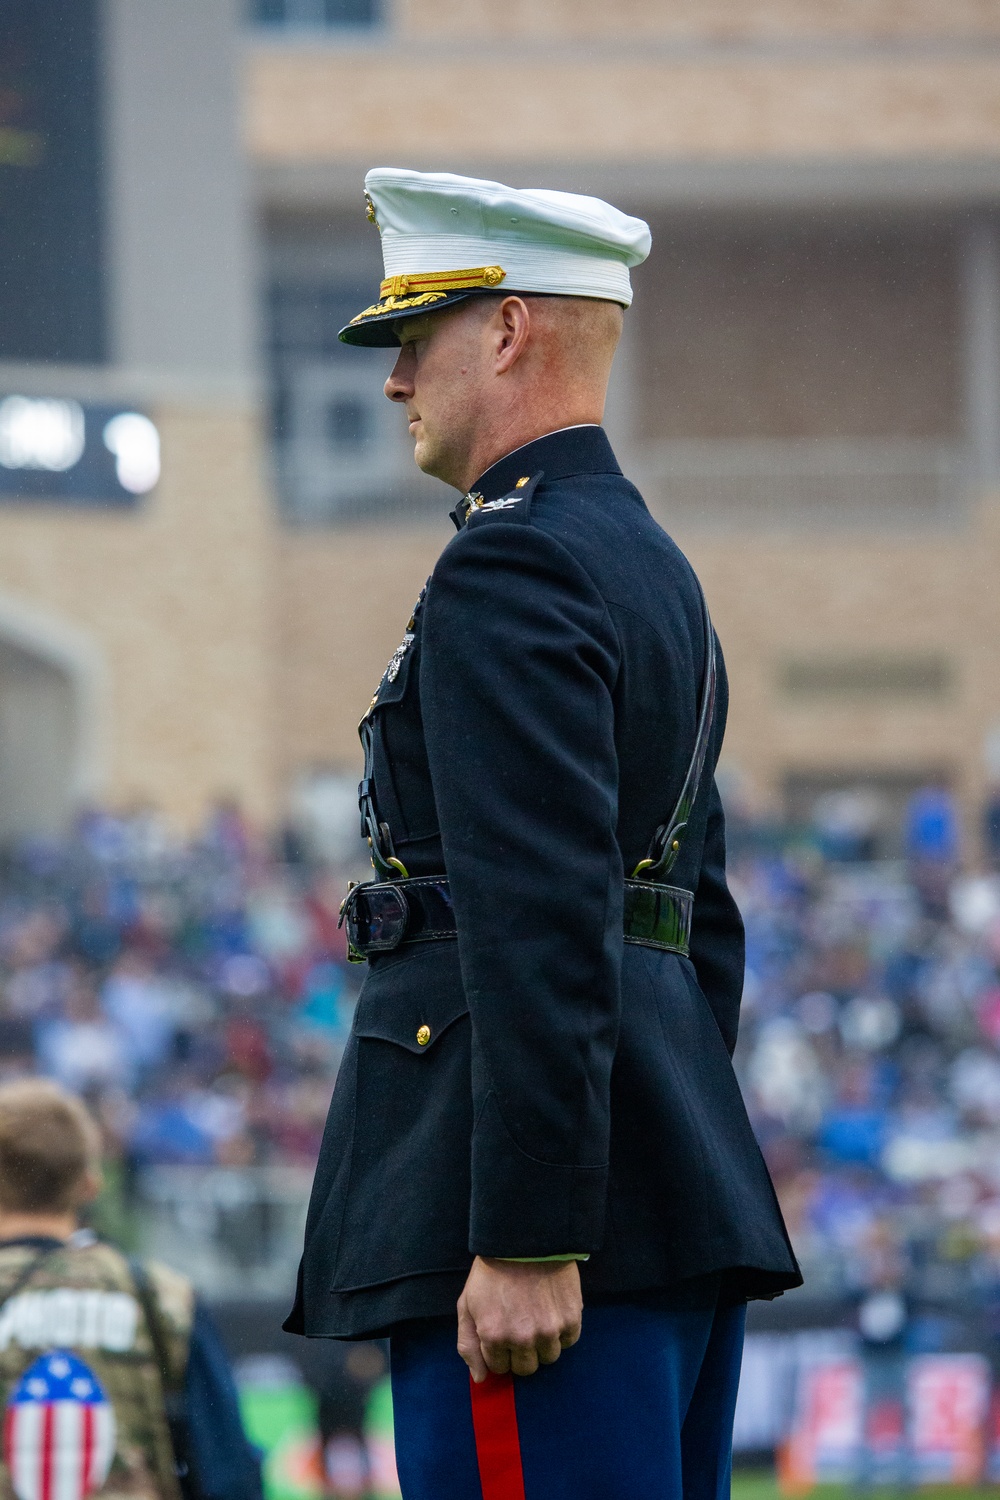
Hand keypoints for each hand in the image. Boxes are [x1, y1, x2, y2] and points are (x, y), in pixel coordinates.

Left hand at [457, 1256, 581, 1381]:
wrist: (525, 1239)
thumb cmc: (492, 1271)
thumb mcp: (467, 1304)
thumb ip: (468, 1344)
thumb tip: (480, 1378)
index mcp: (493, 1336)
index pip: (499, 1368)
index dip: (499, 1351)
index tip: (503, 1332)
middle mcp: (522, 1339)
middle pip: (526, 1368)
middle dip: (521, 1352)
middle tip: (521, 1325)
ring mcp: (548, 1330)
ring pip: (548, 1357)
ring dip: (543, 1343)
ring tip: (537, 1316)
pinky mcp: (570, 1318)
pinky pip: (569, 1341)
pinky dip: (562, 1331)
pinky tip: (552, 1310)